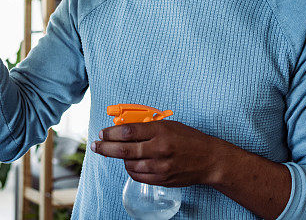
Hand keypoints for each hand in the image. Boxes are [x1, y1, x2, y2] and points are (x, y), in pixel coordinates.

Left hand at [92, 120, 223, 186]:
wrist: (209, 160)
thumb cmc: (189, 139)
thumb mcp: (169, 125)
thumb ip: (147, 128)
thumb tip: (122, 129)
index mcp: (160, 131)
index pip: (128, 131)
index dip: (111, 132)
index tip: (102, 133)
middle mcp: (159, 149)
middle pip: (124, 149)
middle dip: (106, 147)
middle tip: (96, 145)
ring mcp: (160, 167)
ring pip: (129, 164)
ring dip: (120, 158)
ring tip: (119, 153)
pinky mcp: (161, 179)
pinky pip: (138, 176)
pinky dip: (131, 169)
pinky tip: (131, 163)